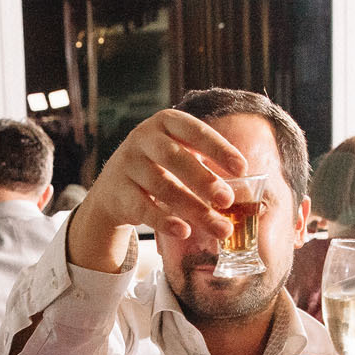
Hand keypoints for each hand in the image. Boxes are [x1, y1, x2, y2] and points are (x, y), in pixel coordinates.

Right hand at [68, 110, 248, 271]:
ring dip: (193, 209)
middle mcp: (143, 138)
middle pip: (175, 158)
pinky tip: (184, 231)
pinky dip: (164, 221)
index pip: (195, 131)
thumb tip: (242, 189)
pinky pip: (143, 208)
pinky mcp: (117, 192)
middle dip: (204, 180)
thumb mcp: (178, 155)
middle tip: (227, 200)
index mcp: (165, 122)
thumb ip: (204, 163)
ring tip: (218, 227)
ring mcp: (127, 164)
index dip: (219, 149)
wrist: (112, 188)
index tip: (242, 169)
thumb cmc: (158, 168)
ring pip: (162, 187)